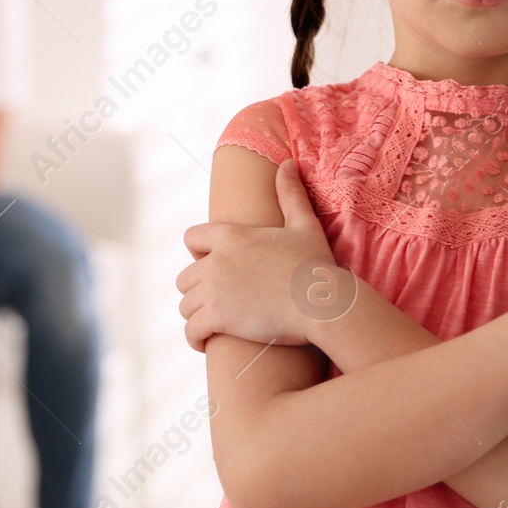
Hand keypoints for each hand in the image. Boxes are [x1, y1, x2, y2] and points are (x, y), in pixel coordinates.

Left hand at [176, 158, 347, 353]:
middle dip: (196, 290)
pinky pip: (191, 330)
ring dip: (196, 316)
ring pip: (186, 306)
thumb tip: (286, 164)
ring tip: (210, 326)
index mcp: (231, 236)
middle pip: (185, 278)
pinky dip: (195, 339)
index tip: (210, 267)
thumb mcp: (304, 225)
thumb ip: (290, 195)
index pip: (191, 238)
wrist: (323, 302)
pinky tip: (205, 343)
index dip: (198, 254)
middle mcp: (215, 260)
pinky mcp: (217, 317)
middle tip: (214, 303)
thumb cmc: (317, 266)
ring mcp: (214, 289)